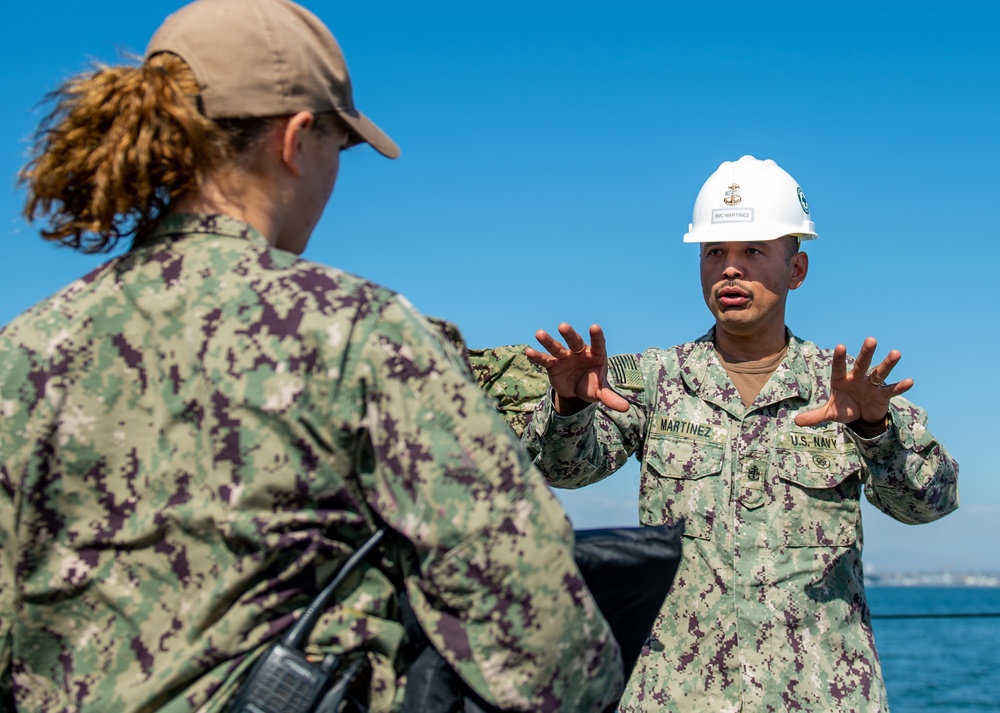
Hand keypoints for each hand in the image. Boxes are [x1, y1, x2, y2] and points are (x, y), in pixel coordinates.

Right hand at [524, 322, 629, 414]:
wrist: (576, 391)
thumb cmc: (592, 386)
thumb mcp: (601, 393)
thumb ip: (611, 398)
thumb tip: (626, 409)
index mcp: (596, 355)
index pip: (598, 343)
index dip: (596, 336)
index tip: (594, 327)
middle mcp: (580, 352)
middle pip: (575, 341)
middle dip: (569, 335)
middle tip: (563, 326)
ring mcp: (565, 356)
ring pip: (557, 347)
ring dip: (548, 341)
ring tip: (539, 333)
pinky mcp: (553, 364)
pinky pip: (545, 359)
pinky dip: (537, 356)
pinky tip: (528, 352)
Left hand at [794, 336, 912, 430]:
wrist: (861, 417)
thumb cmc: (844, 408)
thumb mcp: (830, 413)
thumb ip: (815, 416)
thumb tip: (795, 421)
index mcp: (841, 380)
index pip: (839, 367)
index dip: (839, 358)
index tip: (840, 346)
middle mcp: (857, 378)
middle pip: (862, 364)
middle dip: (866, 353)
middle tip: (871, 340)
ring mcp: (872, 385)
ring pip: (880, 372)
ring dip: (887, 364)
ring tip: (896, 353)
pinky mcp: (883, 394)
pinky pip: (892, 389)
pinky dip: (900, 386)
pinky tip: (909, 381)